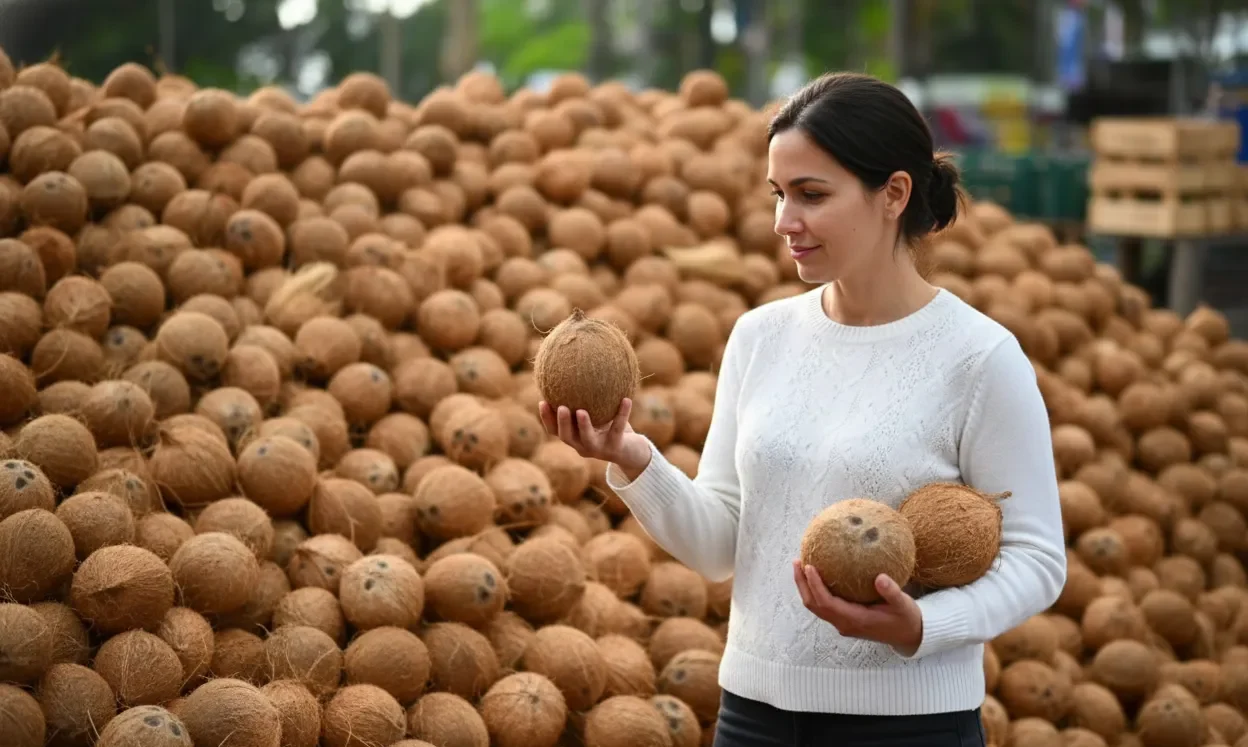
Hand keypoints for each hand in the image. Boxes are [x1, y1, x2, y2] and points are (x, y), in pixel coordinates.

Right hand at [538, 399, 651, 479]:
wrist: (631, 451)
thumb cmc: (610, 427)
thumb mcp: (597, 414)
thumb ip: (586, 400)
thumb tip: (578, 369)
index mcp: (575, 437)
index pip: (555, 430)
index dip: (547, 418)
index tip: (542, 401)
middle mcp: (583, 446)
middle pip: (566, 437)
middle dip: (561, 423)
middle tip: (561, 407)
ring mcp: (599, 449)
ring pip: (587, 439)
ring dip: (583, 426)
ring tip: (581, 411)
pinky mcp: (615, 448)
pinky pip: (618, 428)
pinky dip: (622, 414)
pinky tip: (626, 399)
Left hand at [793, 560, 923, 656]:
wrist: (909, 636)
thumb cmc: (906, 619)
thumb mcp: (904, 605)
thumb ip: (892, 592)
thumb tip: (880, 577)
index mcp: (855, 620)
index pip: (826, 603)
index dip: (815, 585)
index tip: (809, 566)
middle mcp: (844, 623)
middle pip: (814, 605)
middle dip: (802, 584)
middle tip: (798, 561)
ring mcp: (843, 623)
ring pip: (816, 606)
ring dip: (806, 587)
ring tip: (801, 565)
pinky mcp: (845, 620)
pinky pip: (824, 605)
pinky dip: (816, 591)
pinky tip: (818, 575)